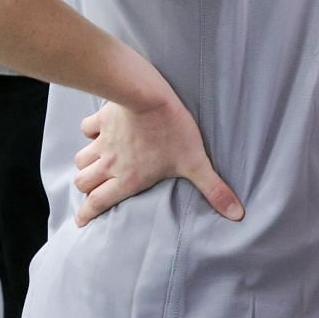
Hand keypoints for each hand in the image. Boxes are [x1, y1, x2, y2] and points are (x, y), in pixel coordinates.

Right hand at [71, 96, 243, 227]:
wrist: (149, 96)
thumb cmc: (172, 130)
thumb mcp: (195, 163)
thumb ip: (214, 189)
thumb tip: (237, 214)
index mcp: (128, 179)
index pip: (98, 203)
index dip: (86, 214)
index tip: (80, 221)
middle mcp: (110, 164)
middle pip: (83, 182)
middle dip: (85, 189)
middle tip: (90, 192)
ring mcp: (103, 142)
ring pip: (82, 159)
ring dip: (86, 165)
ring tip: (92, 166)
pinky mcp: (102, 121)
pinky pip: (87, 129)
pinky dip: (90, 133)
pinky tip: (98, 131)